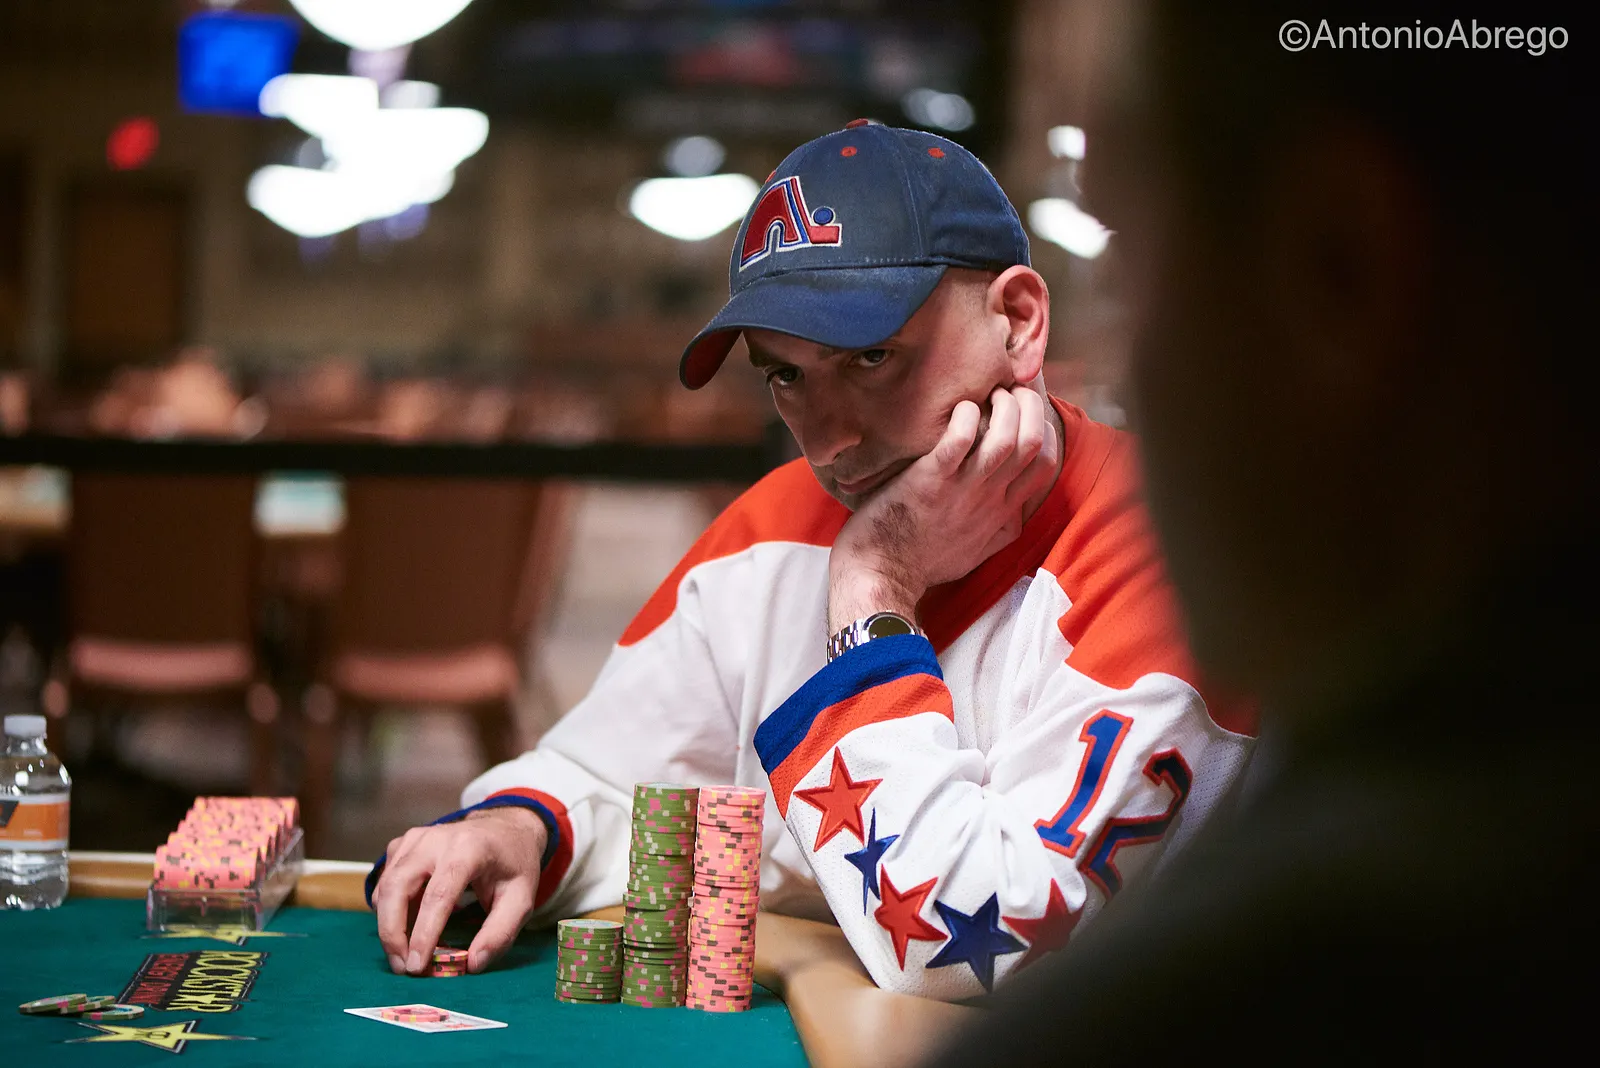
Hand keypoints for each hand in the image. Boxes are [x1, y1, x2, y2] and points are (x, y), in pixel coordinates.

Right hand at [372, 806, 547, 975]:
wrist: (506, 829)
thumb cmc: (513, 865)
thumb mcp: (522, 899)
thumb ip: (500, 933)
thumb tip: (472, 964)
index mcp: (469, 848)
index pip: (438, 894)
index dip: (424, 933)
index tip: (416, 966)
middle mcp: (437, 839)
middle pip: (399, 887)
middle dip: (393, 933)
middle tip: (402, 968)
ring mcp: (416, 839)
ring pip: (386, 886)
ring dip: (387, 925)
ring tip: (402, 956)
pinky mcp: (404, 845)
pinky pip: (386, 881)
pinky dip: (388, 909)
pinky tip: (404, 927)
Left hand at [828, 385, 1060, 631]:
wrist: (881, 576)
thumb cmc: (923, 563)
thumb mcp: (977, 553)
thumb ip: (1000, 530)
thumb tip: (1016, 512)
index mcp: (1002, 513)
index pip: (1045, 464)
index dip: (1044, 429)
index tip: (1026, 413)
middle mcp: (989, 499)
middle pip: (1032, 442)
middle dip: (1029, 406)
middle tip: (1010, 389)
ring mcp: (961, 490)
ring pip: (1005, 438)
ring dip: (1002, 406)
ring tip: (987, 393)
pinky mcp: (930, 481)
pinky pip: (959, 439)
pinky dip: (963, 416)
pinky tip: (957, 407)